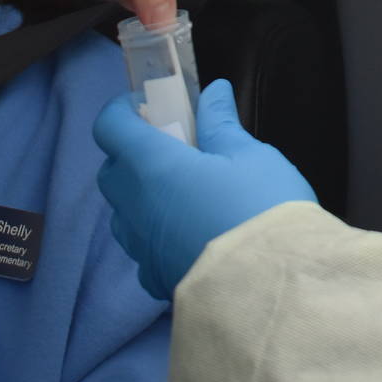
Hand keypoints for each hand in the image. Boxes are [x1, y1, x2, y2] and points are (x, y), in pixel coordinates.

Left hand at [92, 79, 315, 299]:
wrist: (271, 288)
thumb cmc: (261, 209)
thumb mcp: (250, 156)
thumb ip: (222, 123)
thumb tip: (213, 92)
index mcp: (152, 166)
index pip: (110, 127)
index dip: (123, 110)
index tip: (151, 106)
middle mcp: (135, 206)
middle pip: (112, 171)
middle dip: (133, 153)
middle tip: (175, 149)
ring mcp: (141, 248)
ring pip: (124, 214)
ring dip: (142, 197)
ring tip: (185, 195)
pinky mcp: (155, 280)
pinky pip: (143, 251)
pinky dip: (158, 236)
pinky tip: (190, 236)